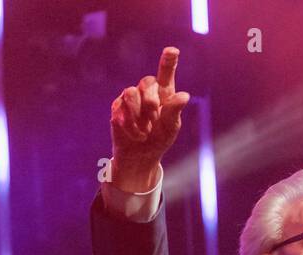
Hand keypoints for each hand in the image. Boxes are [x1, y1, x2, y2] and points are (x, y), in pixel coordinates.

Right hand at [109, 46, 190, 192]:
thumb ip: (174, 111)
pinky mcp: (117, 108)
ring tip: (145, 129)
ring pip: (130, 92)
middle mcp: (146, 91)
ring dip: (139, 115)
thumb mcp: (171, 128)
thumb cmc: (159, 139)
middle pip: (146, 82)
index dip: (168, 61)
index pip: (166, 73)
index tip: (173, 50)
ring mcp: (130, 98)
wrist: (140, 155)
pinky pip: (121, 110)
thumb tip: (184, 96)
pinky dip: (131, 127)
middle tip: (153, 120)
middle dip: (150, 104)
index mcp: (164, 93)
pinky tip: (136, 135)